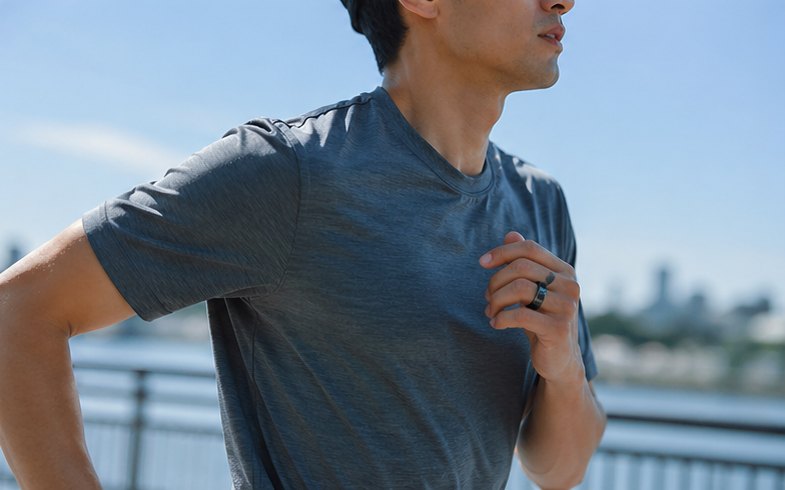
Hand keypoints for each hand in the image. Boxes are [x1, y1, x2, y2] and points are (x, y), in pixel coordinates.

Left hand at [479, 231, 584, 384]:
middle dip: (496, 281)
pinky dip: (501, 318)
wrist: (559, 360)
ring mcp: (567, 307)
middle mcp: (570, 285)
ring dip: (496, 300)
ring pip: (519, 289)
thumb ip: (524, 263)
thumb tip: (510, 233)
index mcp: (565, 271)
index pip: (529, 248)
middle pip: (521, 267)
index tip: (482, 263)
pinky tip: (496, 324)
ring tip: (490, 312)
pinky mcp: (558, 329)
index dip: (503, 252)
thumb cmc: (541, 321)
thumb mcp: (533, 290)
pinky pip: (520, 315)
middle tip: (487, 298)